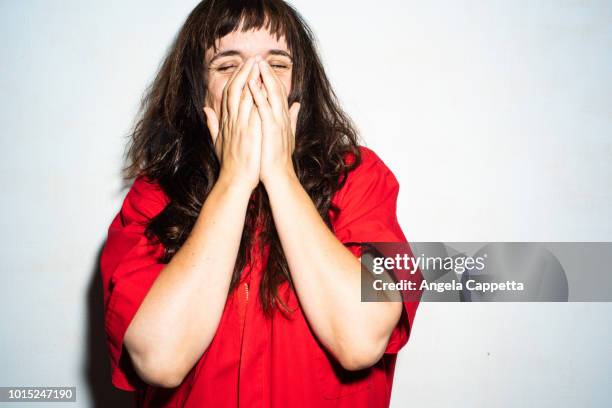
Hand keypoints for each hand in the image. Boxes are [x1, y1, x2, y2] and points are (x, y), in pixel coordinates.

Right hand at [203, 57, 262, 191]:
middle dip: (245, 72)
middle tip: (254, 58)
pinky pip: (254, 112)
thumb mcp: (217, 141)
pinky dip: (258, 99)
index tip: (246, 65)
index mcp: (226, 122)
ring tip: (259, 65)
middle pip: (236, 90)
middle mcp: (231, 121)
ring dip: (252, 80)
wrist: (234, 181)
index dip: (238, 77)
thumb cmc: (229, 164)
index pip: (230, 93)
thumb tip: (206, 109)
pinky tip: (264, 88)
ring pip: (244, 97)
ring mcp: (240, 127)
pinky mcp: (249, 134)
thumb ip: (212, 124)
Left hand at [248, 57, 300, 186]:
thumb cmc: (278, 158)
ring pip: (272, 95)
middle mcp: (282, 117)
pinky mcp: (271, 129)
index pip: (277, 92)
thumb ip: (291, 118)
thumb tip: (297, 105)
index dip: (270, 78)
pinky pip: (264, 108)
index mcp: (283, 118)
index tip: (262, 66)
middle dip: (267, 72)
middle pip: (276, 89)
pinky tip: (251, 84)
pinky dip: (258, 95)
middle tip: (259, 57)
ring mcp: (278, 122)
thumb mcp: (286, 134)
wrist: (279, 176)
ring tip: (257, 63)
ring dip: (264, 78)